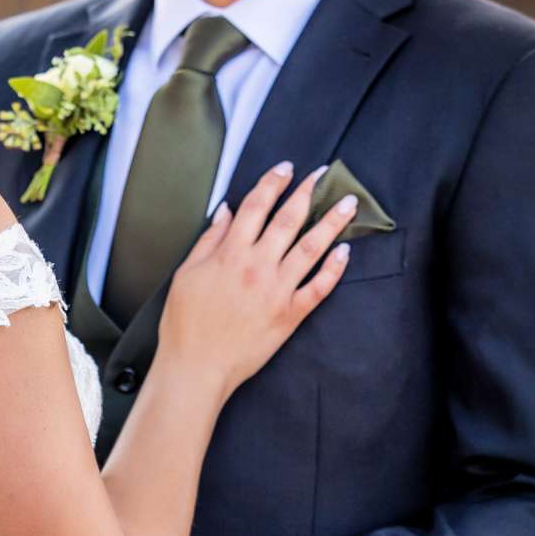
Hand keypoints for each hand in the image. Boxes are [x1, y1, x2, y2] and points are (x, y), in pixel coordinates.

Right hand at [160, 162, 354, 391]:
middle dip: (308, 193)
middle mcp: (257, 266)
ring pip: (312, 248)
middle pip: (289, 219)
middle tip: (323, 175)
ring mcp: (277, 290)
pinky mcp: (290, 315)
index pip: (257, 206)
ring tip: (349, 204)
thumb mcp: (187, 273)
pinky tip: (345, 252)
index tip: (286, 169)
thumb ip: (209, 240)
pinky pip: (319, 288)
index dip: (273, 182)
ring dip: (332, 222)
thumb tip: (225, 212)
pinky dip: (334, 269)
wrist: (197, 366)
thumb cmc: (186, 323)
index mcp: (230, 253)